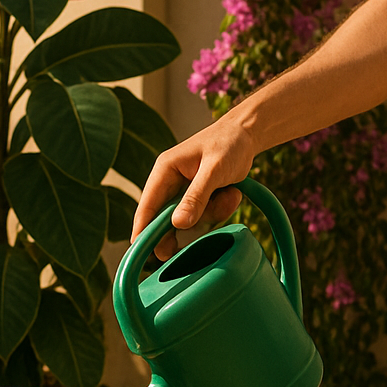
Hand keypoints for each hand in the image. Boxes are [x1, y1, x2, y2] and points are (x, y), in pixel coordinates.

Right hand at [132, 111, 256, 260]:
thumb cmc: (229, 144)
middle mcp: (169, 181)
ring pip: (188, 219)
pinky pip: (203, 215)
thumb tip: (178, 224)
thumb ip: (196, 196)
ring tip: (231, 196)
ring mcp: (183, 190)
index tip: (139, 251)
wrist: (247, 134)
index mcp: (165, 170)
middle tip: (181, 250)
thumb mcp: (214, 170)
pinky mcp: (197, 196)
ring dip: (211, 215)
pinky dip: (219, 210)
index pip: (147, 205)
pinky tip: (232, 195)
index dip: (142, 229)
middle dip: (182, 229)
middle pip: (164, 218)